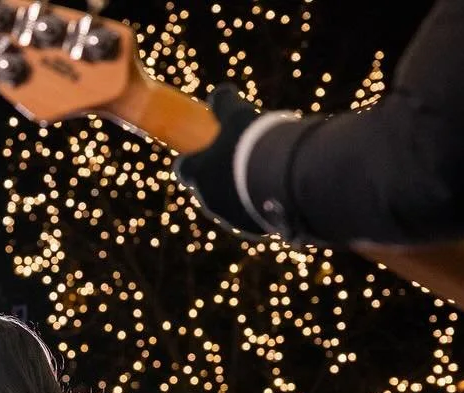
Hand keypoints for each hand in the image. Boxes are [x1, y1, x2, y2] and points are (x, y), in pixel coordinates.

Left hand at [174, 83, 283, 236]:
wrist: (279, 178)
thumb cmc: (252, 143)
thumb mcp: (237, 114)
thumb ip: (225, 102)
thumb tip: (222, 91)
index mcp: (198, 174)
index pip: (184, 170)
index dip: (192, 161)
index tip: (203, 153)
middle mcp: (208, 200)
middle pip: (209, 189)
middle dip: (222, 177)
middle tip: (242, 161)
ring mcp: (230, 217)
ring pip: (232, 205)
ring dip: (242, 193)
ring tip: (265, 176)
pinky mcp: (253, 229)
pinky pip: (254, 217)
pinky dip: (261, 207)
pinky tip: (278, 192)